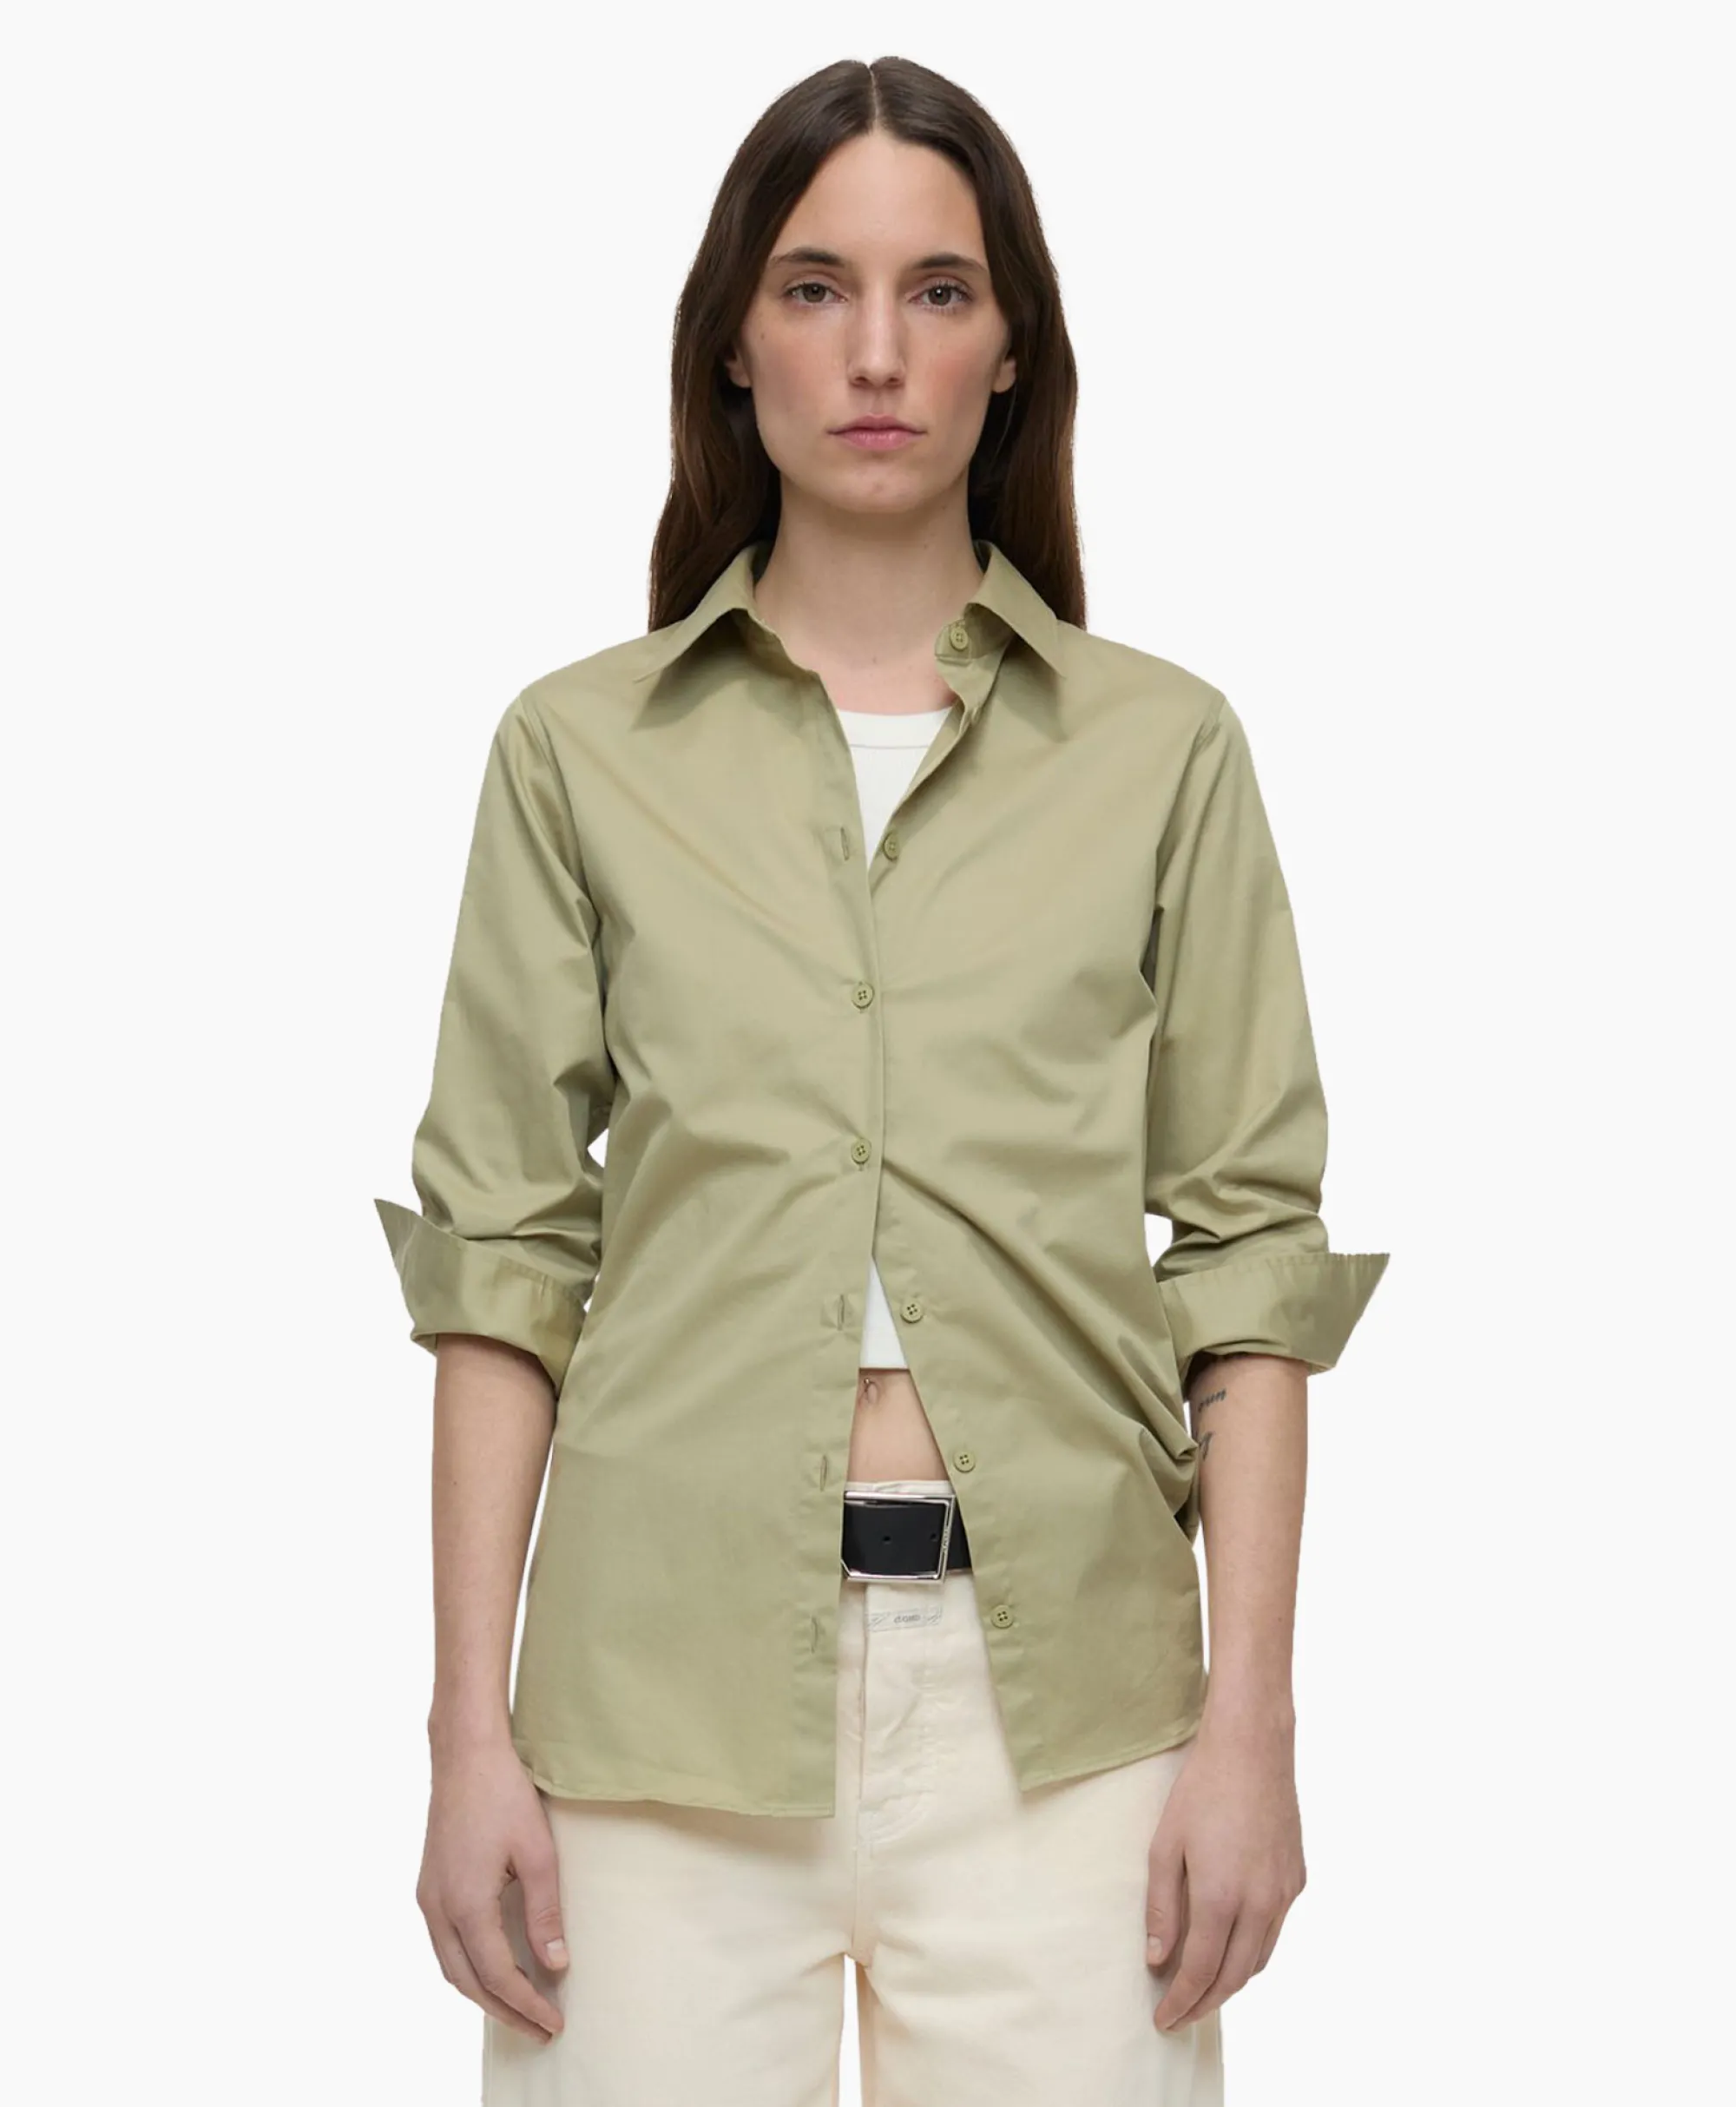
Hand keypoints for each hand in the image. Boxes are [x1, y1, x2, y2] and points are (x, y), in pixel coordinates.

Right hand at [417, 1733, 568, 2041]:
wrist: (466, 1754)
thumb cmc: (504, 1794)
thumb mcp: (537, 1853)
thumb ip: (544, 1913)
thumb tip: (555, 1965)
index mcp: (465, 1904)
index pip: (497, 1975)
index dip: (526, 2004)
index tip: (553, 2023)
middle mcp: (438, 1908)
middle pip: (467, 1982)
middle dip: (504, 2012)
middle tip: (538, 2030)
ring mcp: (428, 1897)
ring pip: (451, 1967)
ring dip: (482, 1993)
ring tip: (519, 2008)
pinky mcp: (429, 1885)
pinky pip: (444, 1944)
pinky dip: (468, 1967)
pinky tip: (491, 1967)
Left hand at [1144, 1715, 1305, 2032]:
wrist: (1252, 1748)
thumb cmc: (1201, 1790)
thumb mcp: (1165, 1846)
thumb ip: (1162, 1908)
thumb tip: (1158, 1959)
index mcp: (1222, 1897)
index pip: (1201, 1972)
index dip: (1181, 2002)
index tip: (1163, 2020)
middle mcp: (1260, 1903)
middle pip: (1234, 1977)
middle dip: (1205, 2003)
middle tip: (1180, 2015)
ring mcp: (1284, 1893)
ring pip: (1259, 1959)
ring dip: (1231, 1981)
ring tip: (1203, 1987)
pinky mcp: (1297, 1878)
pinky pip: (1275, 1930)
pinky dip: (1252, 1950)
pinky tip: (1233, 1944)